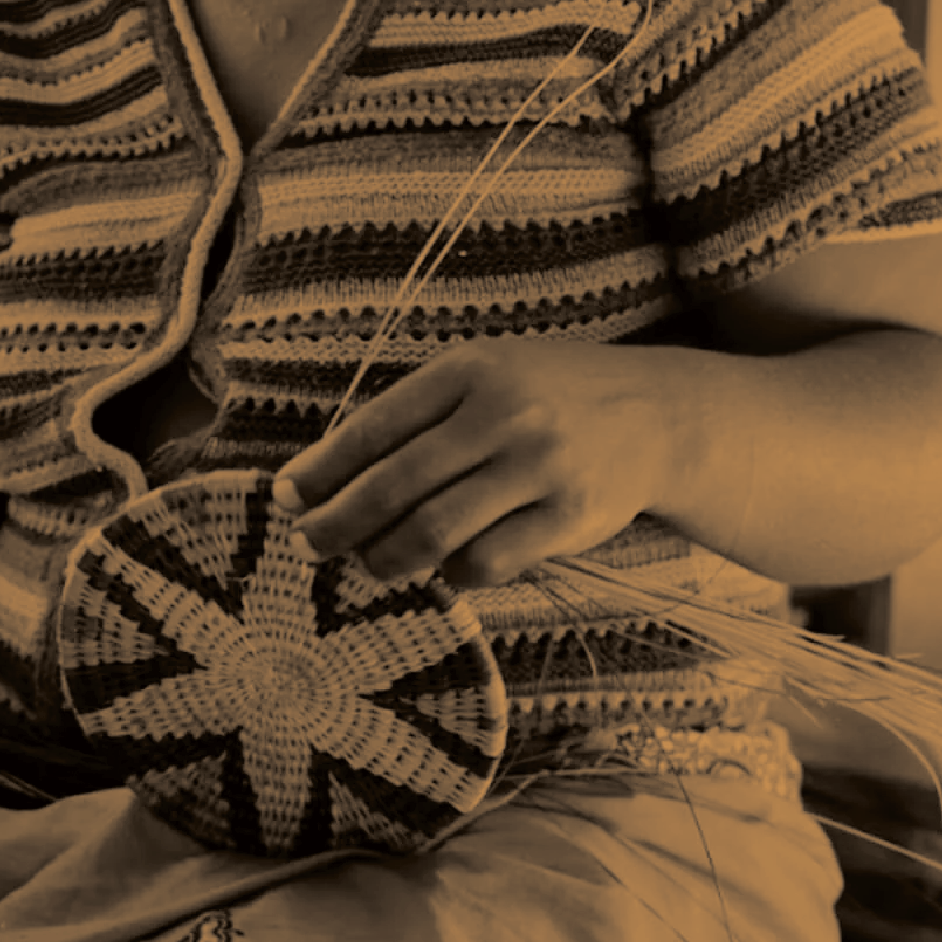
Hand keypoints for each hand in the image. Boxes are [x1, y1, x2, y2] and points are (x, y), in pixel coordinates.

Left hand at [274, 339, 682, 587]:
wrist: (657, 412)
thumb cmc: (545, 395)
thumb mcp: (482, 375)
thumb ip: (415, 415)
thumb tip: (326, 473)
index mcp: (469, 369)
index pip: (374, 426)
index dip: (322, 468)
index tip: (284, 497)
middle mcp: (502, 412)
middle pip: (395, 484)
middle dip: (338, 522)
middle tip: (307, 545)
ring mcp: (540, 465)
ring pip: (436, 529)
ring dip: (387, 557)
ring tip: (366, 564)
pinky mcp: (573, 516)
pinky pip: (490, 560)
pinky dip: (453, 572)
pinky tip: (443, 568)